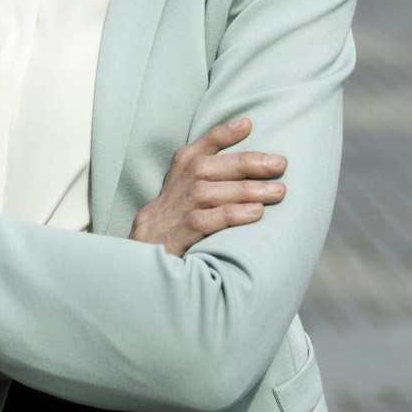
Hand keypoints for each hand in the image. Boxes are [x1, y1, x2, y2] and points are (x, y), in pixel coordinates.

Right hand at [130, 117, 287, 257]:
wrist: (132, 288)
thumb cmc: (170, 256)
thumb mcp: (181, 225)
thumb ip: (207, 204)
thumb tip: (252, 191)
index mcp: (167, 194)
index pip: (189, 155)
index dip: (217, 137)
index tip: (247, 124)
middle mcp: (164, 202)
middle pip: (201, 169)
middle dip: (244, 162)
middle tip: (280, 163)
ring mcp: (163, 223)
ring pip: (203, 193)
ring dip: (244, 189)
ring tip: (278, 191)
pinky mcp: (168, 245)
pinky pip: (198, 224)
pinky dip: (228, 215)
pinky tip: (255, 214)